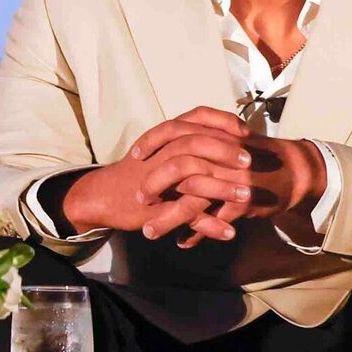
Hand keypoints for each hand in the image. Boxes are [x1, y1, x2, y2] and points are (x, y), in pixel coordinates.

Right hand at [61, 107, 255, 244]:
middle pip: (196, 143)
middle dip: (226, 151)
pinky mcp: (156, 208)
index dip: (222, 122)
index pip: (196, 119)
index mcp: (164, 139)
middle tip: (249, 161)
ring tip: (247, 197)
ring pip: (193, 178)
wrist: (102, 195)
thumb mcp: (160, 148)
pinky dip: (209, 226)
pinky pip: (186, 216)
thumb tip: (218, 133)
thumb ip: (186, 139)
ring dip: (223, 188)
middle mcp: (160, 155)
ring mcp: (158, 181)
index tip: (245, 131)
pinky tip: (228, 232)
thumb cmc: (136, 171)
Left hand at [122, 109, 326, 238]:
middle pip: (178, 167)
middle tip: (138, 198)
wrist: (295, 169)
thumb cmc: (255, 154)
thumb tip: (166, 147)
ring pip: (194, 200)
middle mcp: (222, 154)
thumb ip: (200, 139)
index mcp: (216, 135)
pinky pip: (215, 221)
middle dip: (153, 184)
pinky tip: (184, 242)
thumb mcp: (228, 138)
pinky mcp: (244, 201)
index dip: (151, 141)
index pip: (175, 129)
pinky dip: (198, 233)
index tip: (134, 155)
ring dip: (169, 218)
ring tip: (150, 232)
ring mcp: (233, 179)